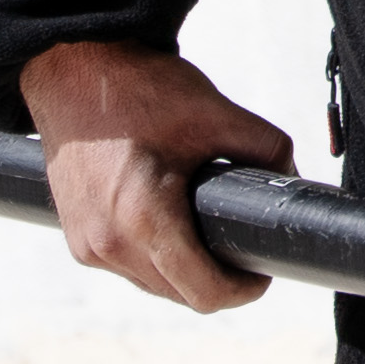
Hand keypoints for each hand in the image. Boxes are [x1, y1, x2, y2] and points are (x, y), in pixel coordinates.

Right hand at [20, 40, 295, 314]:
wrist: (71, 68)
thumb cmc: (137, 88)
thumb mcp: (216, 112)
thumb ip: (269, 149)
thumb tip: (293, 179)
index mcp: (144, 219)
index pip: (205, 293)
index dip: (244, 289)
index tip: (260, 269)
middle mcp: (109, 244)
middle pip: (183, 295)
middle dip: (218, 278)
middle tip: (239, 247)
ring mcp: (87, 246)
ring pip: (155, 286)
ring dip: (184, 270)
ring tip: (203, 229)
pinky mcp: (76, 239)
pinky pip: (128, 268)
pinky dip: (154, 256)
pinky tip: (169, 223)